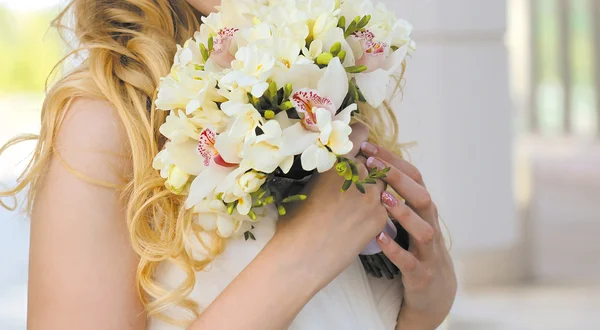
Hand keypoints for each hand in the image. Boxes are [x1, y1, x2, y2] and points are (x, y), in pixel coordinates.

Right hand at [276, 123, 387, 281]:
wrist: (303, 257)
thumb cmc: (294, 222)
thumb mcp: (304, 186)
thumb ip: (324, 170)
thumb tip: (329, 165)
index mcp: (338, 160)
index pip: (360, 135)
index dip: (358, 139)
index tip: (356, 143)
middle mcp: (360, 173)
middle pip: (372, 161)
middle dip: (366, 168)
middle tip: (353, 181)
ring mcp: (374, 196)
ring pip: (382, 183)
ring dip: (373, 189)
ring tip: (355, 204)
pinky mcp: (381, 217)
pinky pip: (384, 206)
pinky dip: (375, 210)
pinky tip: (358, 221)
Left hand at [361, 142, 456, 328]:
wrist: (435, 294)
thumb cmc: (415, 249)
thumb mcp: (409, 222)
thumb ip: (395, 198)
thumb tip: (366, 169)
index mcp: (424, 211)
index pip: (414, 178)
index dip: (393, 161)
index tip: (367, 146)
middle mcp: (430, 226)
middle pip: (422, 197)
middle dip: (398, 178)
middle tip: (372, 163)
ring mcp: (428, 252)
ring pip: (423, 229)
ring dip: (403, 212)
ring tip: (381, 197)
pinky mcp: (421, 274)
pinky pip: (409, 261)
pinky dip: (395, 249)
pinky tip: (378, 237)